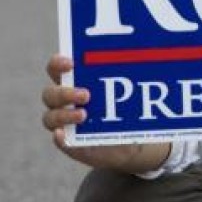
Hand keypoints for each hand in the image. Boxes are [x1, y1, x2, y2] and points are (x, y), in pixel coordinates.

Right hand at [41, 54, 170, 172]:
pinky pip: (60, 141)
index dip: (58, 64)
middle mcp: (64, 102)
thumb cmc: (126, 109)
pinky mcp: (70, 144)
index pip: (56, 69)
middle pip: (50, 94)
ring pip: (50, 117)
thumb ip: (134, 77)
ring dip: (64, 115)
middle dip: (65, 93)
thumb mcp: (131, 93)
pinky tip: (63, 135)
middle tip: (86, 95)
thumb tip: (152, 57)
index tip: (71, 63)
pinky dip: (59, 138)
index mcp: (74, 82)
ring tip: (84, 115)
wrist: (131, 143)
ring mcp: (65, 124)